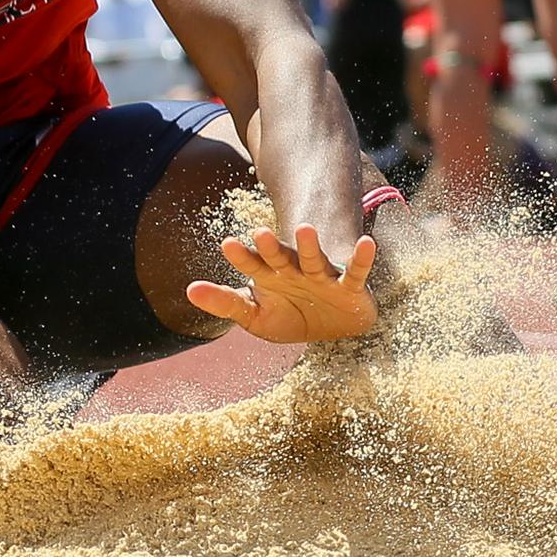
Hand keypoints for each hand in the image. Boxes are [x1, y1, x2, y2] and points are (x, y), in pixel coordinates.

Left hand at [187, 225, 377, 343]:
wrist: (331, 328)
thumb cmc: (289, 316)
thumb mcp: (254, 316)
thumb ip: (225, 302)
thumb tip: (189, 290)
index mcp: (270, 276)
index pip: (252, 264)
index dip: (241, 256)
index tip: (227, 243)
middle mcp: (294, 271)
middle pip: (280, 256)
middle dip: (272, 246)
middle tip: (260, 232)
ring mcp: (322, 277)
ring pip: (314, 258)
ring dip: (309, 246)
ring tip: (304, 229)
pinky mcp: (348, 287)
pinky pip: (355, 272)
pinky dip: (361, 258)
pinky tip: (367, 242)